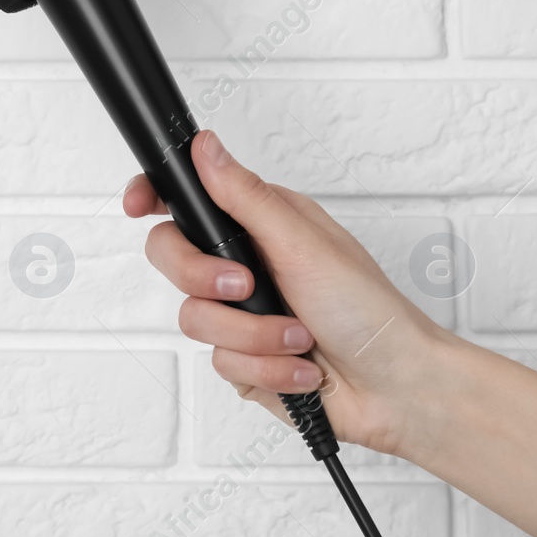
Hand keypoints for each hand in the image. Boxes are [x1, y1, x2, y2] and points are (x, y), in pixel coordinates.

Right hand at [125, 130, 454, 458]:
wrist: (397, 390)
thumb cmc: (371, 311)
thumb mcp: (303, 243)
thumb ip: (243, 196)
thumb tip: (205, 146)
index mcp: (258, 224)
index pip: (186, 200)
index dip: (153, 197)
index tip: (139, 205)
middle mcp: (244, 264)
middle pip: (172, 257)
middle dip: (206, 280)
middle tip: (246, 286)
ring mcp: (240, 314)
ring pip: (193, 318)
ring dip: (253, 335)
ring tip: (298, 337)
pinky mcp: (243, 359)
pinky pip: (220, 363)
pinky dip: (265, 369)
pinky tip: (300, 367)